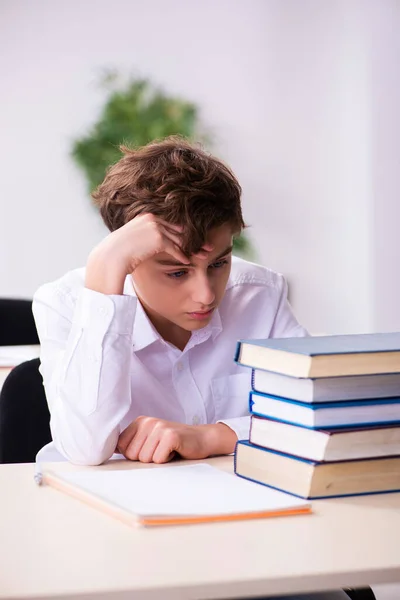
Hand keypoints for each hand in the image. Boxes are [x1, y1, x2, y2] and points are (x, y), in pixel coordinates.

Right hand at [85, 214, 212, 294]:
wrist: (111, 256)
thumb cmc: (120, 252)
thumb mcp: (133, 240)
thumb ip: (146, 238)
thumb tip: (152, 243)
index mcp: (147, 217)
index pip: (172, 224)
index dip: (186, 233)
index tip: (196, 240)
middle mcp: (152, 219)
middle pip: (180, 230)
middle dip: (195, 240)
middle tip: (208, 247)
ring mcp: (155, 227)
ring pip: (180, 239)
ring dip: (193, 249)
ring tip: (204, 255)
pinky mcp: (158, 239)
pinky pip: (175, 248)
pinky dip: (183, 256)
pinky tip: (189, 262)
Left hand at [117, 416, 237, 463]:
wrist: (202, 439)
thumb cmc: (174, 444)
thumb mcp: (150, 440)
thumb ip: (131, 444)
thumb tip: (106, 452)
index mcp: (140, 422)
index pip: (121, 448)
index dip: (135, 455)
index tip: (150, 449)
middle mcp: (148, 422)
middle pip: (132, 455)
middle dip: (147, 459)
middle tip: (161, 450)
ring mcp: (159, 427)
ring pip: (145, 459)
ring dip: (158, 460)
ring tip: (168, 450)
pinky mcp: (171, 436)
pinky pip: (158, 459)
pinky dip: (167, 460)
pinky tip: (175, 451)